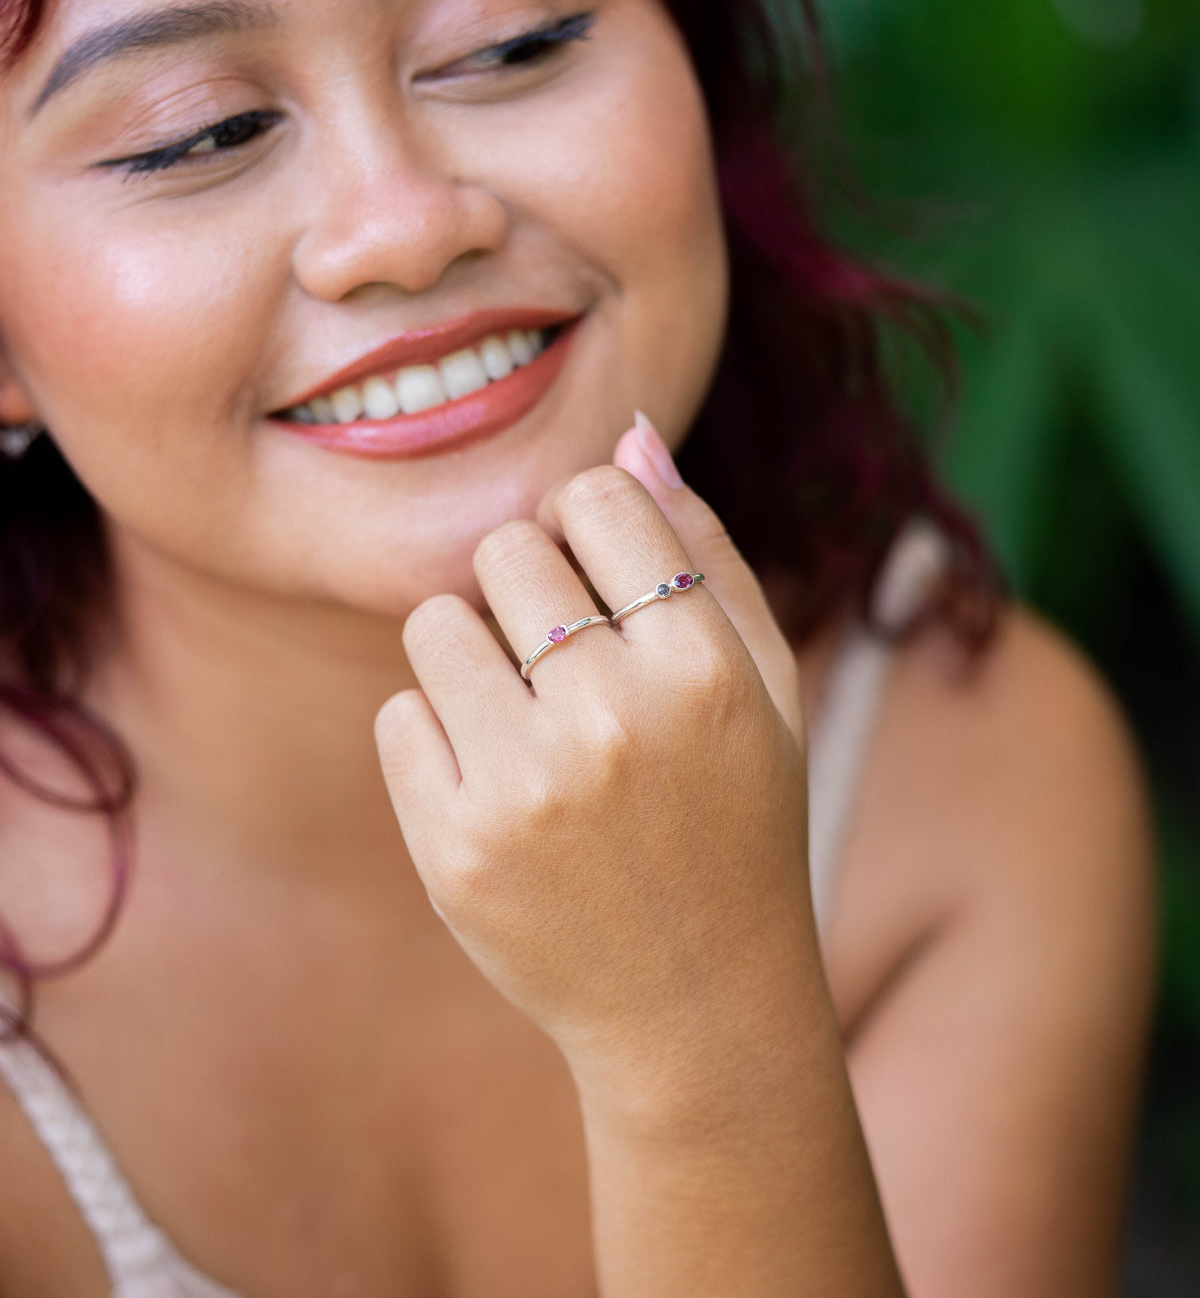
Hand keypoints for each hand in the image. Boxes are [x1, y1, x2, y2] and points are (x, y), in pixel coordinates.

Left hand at [375, 414, 813, 1080]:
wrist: (697, 1001)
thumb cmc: (738, 819)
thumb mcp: (765, 686)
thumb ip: (706, 551)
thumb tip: (631, 435)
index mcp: (701, 668)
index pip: (596, 497)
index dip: (592, 523)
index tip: (603, 576)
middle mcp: (610, 720)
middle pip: (504, 549)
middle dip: (527, 587)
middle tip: (564, 658)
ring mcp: (522, 789)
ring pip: (435, 623)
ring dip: (471, 653)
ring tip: (524, 716)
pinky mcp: (451, 848)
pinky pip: (398, 714)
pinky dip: (436, 736)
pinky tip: (496, 784)